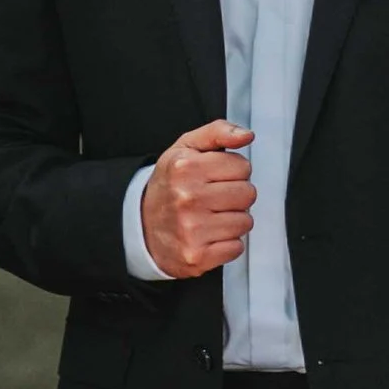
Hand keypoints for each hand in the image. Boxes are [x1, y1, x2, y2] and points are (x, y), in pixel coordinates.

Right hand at [140, 121, 256, 278]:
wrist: (141, 225)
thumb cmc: (170, 185)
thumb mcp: (186, 148)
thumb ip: (218, 132)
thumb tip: (247, 136)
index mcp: (185, 168)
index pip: (242, 166)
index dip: (232, 171)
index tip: (215, 177)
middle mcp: (187, 198)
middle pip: (248, 194)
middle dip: (235, 195)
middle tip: (214, 197)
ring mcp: (191, 230)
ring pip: (245, 221)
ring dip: (233, 219)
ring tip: (211, 216)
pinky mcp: (196, 256)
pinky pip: (236, 247)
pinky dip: (227, 243)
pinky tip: (209, 235)